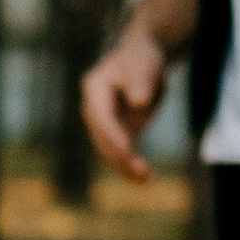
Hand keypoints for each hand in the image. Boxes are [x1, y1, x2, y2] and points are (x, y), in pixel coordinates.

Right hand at [81, 25, 170, 179]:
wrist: (143, 60)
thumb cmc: (143, 58)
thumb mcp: (144, 64)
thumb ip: (141, 81)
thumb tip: (138, 102)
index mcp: (95, 88)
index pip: (101, 116)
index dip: (112, 134)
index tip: (127, 149)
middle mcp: (94, 109)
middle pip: (102, 138)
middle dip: (119, 156)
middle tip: (141, 171)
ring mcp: (104, 123)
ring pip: (109, 151)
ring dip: (125, 168)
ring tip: (146, 180)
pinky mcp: (117, 133)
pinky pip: (120, 154)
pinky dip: (130, 168)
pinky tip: (144, 181)